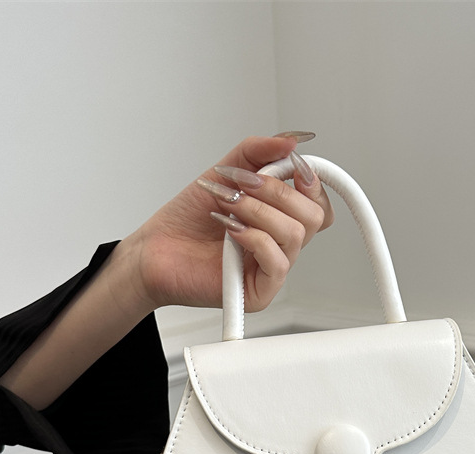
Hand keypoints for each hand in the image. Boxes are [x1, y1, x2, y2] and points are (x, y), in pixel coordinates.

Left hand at [120, 134, 334, 313]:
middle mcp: (281, 245)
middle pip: (313, 217)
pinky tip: (231, 230)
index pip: (319, 205)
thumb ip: (259, 153)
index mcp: (281, 219)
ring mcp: (272, 269)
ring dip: (258, 211)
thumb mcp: (225, 173)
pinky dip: (253, 238)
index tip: (289, 165)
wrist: (155, 249)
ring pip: (294, 235)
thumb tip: (292, 141)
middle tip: (241, 185)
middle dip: (277, 192)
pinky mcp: (260, 292)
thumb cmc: (187, 219)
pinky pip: (277, 263)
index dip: (312, 182)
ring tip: (228, 205)